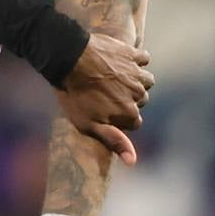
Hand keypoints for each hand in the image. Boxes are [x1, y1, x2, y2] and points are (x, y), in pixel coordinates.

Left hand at [55, 33, 149, 164]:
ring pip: (146, 81)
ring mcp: (136, 73)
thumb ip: (114, 141)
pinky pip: (144, 59)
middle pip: (141, 101)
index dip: (120, 119)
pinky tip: (122, 63)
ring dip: (135, 81)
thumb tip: (133, 161)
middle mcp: (139, 93)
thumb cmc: (75, 95)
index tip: (105, 113)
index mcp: (130, 113)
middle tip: (106, 94)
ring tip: (115, 79)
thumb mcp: (89, 125)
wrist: (68, 60)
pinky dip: (137, 61)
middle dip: (128, 100)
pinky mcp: (132, 54)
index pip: (134, 122)